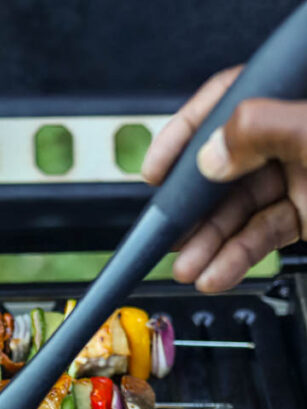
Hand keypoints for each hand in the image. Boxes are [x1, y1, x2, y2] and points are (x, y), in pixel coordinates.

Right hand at [142, 66, 306, 291]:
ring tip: (187, 270)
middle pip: (225, 168)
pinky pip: (263, 235)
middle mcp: (290, 135)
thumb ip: (257, 131)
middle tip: (168, 236)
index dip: (183, 135)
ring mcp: (300, 174)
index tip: (153, 171)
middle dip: (193, 211)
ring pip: (240, 210)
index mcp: (290, 96)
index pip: (225, 101)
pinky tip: (216, 275)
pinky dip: (237, 259)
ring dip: (209, 245)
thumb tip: (210, 155)